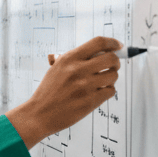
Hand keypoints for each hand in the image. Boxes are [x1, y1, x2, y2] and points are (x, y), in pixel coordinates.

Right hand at [6, 36, 120, 148]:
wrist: (39, 113)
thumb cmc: (48, 92)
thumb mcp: (56, 69)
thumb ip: (75, 60)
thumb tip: (99, 52)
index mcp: (69, 59)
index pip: (98, 43)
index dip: (112, 42)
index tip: (117, 46)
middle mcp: (78, 70)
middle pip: (111, 58)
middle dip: (115, 62)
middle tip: (112, 66)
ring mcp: (85, 86)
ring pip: (113, 75)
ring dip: (111, 78)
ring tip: (102, 82)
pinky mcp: (90, 101)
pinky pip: (110, 91)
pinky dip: (107, 91)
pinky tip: (98, 93)